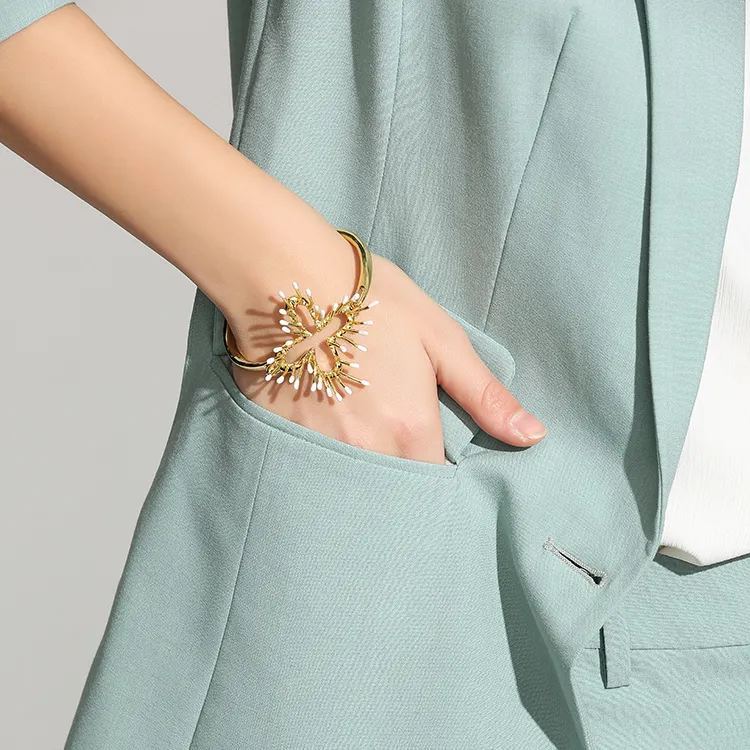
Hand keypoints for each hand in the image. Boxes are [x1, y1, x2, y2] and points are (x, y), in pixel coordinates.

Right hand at [231, 253, 546, 464]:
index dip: (439, 472)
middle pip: (394, 488)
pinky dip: (324, 456)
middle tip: (395, 440)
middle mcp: (367, 451)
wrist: (289, 279)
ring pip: (354, 480)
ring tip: (359, 431)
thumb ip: (484, 395)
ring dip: (364, 466)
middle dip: (401, 476)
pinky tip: (323, 424)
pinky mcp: (285, 439)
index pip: (436, 483)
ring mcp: (321, 449)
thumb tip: (532, 436)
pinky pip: (314, 466)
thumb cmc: (372, 300)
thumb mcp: (440, 338)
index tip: (435, 454)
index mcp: (411, 429)